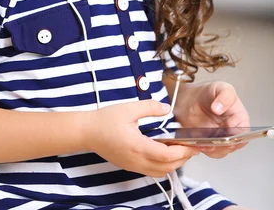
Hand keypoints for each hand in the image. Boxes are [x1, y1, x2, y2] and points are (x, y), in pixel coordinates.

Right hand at [84, 100, 199, 176]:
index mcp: (138, 146)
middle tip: (190, 147)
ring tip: (179, 150)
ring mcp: (133, 166)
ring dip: (173, 164)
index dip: (182, 152)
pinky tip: (163, 153)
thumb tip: (166, 108)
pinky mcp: (129, 167)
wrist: (87, 132)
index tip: (192, 145)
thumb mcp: (128, 108)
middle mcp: (137, 161)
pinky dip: (162, 165)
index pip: (167, 156)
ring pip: (160, 172)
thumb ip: (149, 107)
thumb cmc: (105, 120)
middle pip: (167, 168)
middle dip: (182, 159)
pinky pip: (151, 172)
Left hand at [175, 81, 249, 158]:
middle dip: (223, 145)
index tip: (226, 134)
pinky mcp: (208, 143)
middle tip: (213, 140)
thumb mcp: (220, 88)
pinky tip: (197, 141)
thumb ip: (224, 96)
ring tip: (203, 141)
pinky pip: (208, 151)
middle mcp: (231, 131)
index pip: (243, 133)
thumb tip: (219, 108)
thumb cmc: (209, 92)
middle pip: (232, 145)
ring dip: (212, 148)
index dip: (236, 136)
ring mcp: (219, 138)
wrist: (190, 98)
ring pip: (220, 151)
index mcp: (239, 118)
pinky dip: (202, 148)